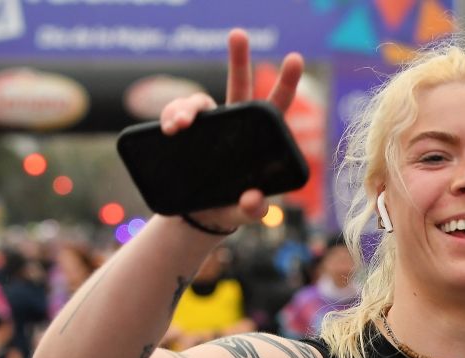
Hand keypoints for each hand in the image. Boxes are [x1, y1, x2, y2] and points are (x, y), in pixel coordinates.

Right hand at [159, 29, 303, 232]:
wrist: (197, 217)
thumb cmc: (228, 210)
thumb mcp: (242, 213)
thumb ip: (252, 210)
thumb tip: (256, 201)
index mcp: (258, 140)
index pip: (275, 108)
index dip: (285, 83)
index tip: (295, 57)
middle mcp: (235, 126)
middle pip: (238, 85)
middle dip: (239, 57)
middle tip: (238, 33)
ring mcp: (210, 126)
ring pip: (201, 101)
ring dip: (188, 106)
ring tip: (179, 125)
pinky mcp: (186, 131)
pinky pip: (177, 112)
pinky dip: (171, 114)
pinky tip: (170, 127)